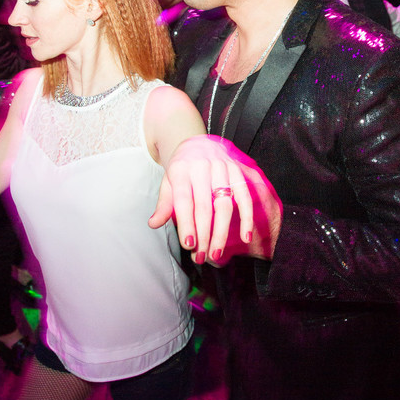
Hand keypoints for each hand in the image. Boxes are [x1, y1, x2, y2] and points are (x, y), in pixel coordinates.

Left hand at [149, 135, 281, 264]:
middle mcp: (202, 167)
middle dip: (204, 234)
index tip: (189, 245)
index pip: (184, 200)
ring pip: (224, 204)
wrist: (198, 143)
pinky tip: (246, 237)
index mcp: (181, 170)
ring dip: (222, 232)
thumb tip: (153, 224)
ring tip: (216, 253)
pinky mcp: (237, 170)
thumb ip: (164, 204)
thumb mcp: (168, 183)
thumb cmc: (181, 169)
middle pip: (204, 206)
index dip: (186, 223)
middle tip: (202, 257)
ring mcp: (221, 168)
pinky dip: (246, 217)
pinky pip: (244, 196)